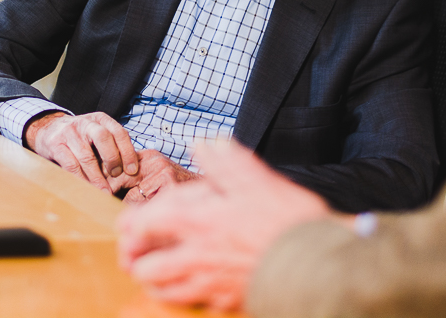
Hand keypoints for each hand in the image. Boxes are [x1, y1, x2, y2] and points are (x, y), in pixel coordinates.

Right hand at [25, 111, 140, 192]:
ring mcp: (69, 133)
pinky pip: (70, 165)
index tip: (132, 171)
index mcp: (100, 119)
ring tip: (104, 192)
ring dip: (97, 177)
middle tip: (117, 176)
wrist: (47, 129)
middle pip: (103, 138)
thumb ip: (110, 146)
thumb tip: (130, 171)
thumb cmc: (79, 136)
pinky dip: (80, 179)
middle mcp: (85, 123)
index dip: (128, 152)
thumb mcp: (95, 133)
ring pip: (86, 156)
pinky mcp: (55, 145)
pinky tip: (87, 188)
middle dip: (113, 159)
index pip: (119, 132)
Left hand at [116, 140, 332, 310]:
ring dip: (153, 280)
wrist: (317, 263)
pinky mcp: (226, 300)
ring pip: (164, 289)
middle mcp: (195, 254)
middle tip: (133, 253)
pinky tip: (189, 287)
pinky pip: (191, 302)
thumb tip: (203, 143)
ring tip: (152, 273)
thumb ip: (224, 160)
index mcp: (196, 220)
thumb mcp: (254, 178)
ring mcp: (209, 282)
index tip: (128, 224)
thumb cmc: (286, 219)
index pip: (143, 225)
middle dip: (134, 259)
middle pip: (145, 266)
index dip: (130, 225)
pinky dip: (182, 295)